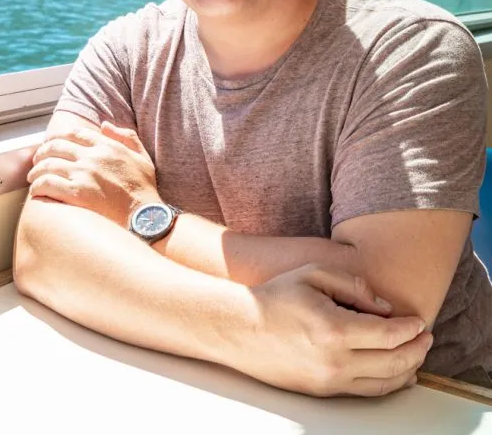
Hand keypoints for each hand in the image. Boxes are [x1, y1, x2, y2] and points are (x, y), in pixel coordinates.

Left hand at [26, 122, 158, 225]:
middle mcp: (92, 157)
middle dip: (42, 152)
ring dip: (36, 170)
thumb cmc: (144, 190)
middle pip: (56, 147)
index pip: (75, 133)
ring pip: (48, 165)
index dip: (58, 137)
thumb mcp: (142, 156)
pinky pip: (47, 184)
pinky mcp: (77, 194)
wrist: (146, 218)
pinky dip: (38, 186)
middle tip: (37, 161)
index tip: (51, 144)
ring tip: (33, 178)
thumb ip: (125, 136)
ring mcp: (83, 174)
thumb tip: (104, 125)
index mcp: (106, 146)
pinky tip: (36, 191)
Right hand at [223, 264, 431, 396]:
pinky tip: (396, 372)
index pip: (389, 334)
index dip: (411, 328)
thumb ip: (353, 284)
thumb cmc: (275, 297)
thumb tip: (385, 306)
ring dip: (407, 369)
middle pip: (394, 363)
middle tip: (426, 336)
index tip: (420, 321)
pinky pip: (366, 392)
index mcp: (334, 329)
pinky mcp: (323, 391)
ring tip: (417, 353)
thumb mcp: (313, 274)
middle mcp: (335, 361)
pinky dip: (388, 383)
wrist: (240, 330)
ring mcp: (329, 381)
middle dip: (417, 350)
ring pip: (384, 384)